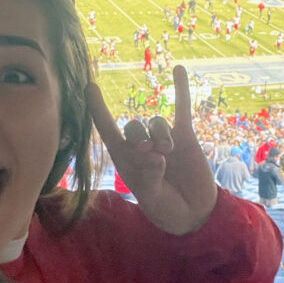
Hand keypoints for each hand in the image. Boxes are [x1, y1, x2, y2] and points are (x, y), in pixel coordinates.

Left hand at [87, 66, 217, 234]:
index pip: (108, 130)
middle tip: (151, 156)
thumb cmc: (166, 209)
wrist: (194, 213)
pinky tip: (178, 69)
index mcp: (126, 160)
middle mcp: (142, 147)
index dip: (98, 110)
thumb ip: (150, 177)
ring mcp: (164, 140)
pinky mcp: (185, 137)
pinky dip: (181, 90)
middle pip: (133, 126)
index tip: (89, 86)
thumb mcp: (152, 198)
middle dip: (139, 138)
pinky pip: (182, 109)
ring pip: (157, 123)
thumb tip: (156, 155)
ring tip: (168, 154)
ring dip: (160, 135)